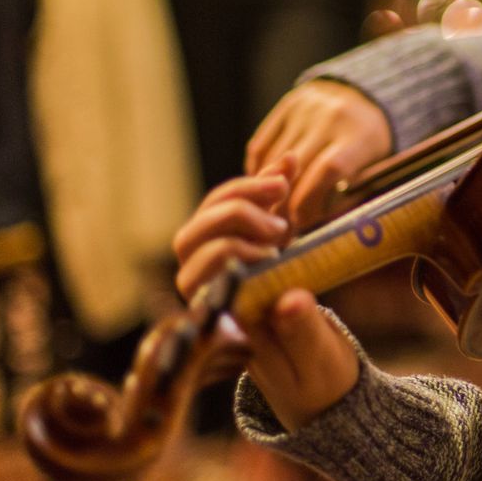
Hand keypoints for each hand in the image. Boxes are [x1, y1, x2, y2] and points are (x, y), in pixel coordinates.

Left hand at [171, 160, 358, 432]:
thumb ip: (301, 332)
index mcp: (222, 322)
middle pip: (191, 241)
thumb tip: (292, 300)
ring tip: (285, 182)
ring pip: (207, 218)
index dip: (228, 252)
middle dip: (233, 216)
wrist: (320, 379)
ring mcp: (228, 269)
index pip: (196, 277)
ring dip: (242, 192)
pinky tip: (286, 166)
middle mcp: (215, 293)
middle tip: (282, 219)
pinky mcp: (248, 248)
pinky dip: (258, 184)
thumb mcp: (316, 359)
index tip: (276, 247)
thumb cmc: (316, 376)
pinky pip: (236, 208)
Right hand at [173, 157, 295, 299]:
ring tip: (276, 248)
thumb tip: (290, 157)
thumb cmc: (275, 271)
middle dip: (247, 208)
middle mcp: (193, 253)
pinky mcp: (198, 305)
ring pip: (207, 244)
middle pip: (208, 216)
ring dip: (246, 238)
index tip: (284, 180)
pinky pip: (214, 279)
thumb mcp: (276, 227)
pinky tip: (270, 265)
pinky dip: (244, 265)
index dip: (251, 184)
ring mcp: (191, 280)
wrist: (278, 323)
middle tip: (282, 223)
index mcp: (209, 230)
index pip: (220, 198)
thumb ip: (276, 194)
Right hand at [245, 80, 392, 229]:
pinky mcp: (285, 106)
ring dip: (266, 190)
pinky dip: (256, 169)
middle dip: (284, 203)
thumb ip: (350, 194)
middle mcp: (331, 117)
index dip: (308, 202)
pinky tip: (262, 187)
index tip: (299, 225)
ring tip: (267, 212)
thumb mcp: (374, 166)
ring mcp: (306, 109)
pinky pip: (260, 145)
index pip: (327, 171)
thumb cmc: (370, 144)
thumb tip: (316, 225)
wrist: (364, 98)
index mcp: (359, 135)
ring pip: (273, 158)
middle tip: (277, 227)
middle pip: (296, 168)